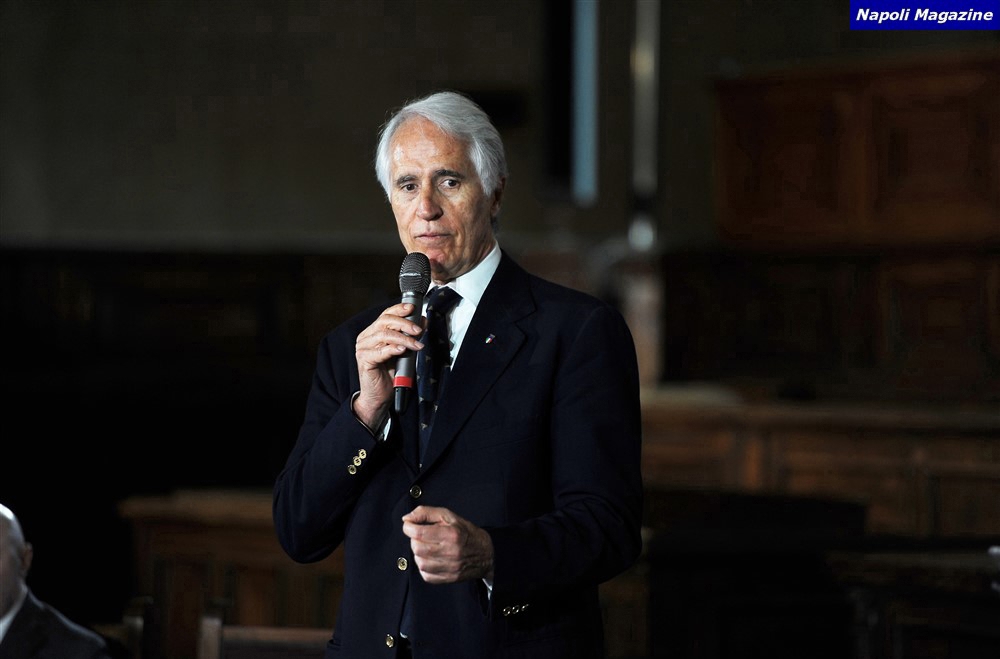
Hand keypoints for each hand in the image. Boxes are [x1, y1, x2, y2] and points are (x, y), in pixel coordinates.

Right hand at [353, 303, 423, 426]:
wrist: (379, 397)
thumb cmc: (390, 374)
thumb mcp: (403, 351)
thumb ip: (410, 336)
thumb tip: (422, 321)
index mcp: (373, 332)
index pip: (385, 314)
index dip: (399, 309)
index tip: (413, 308)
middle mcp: (365, 338)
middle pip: (385, 321)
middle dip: (405, 323)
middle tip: (419, 330)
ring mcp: (363, 349)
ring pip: (384, 335)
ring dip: (404, 338)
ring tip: (416, 345)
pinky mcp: (364, 360)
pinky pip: (380, 351)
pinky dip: (393, 349)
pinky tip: (402, 350)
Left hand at [402, 505, 493, 583]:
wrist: (486, 553)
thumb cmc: (466, 532)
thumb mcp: (449, 516)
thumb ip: (426, 513)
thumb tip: (407, 518)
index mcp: (451, 534)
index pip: (419, 532)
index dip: (408, 527)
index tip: (409, 525)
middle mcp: (450, 551)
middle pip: (417, 548)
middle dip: (414, 540)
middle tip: (421, 536)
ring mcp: (450, 567)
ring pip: (420, 562)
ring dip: (419, 554)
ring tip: (427, 548)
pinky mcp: (448, 578)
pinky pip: (426, 575)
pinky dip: (424, 567)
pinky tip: (431, 559)